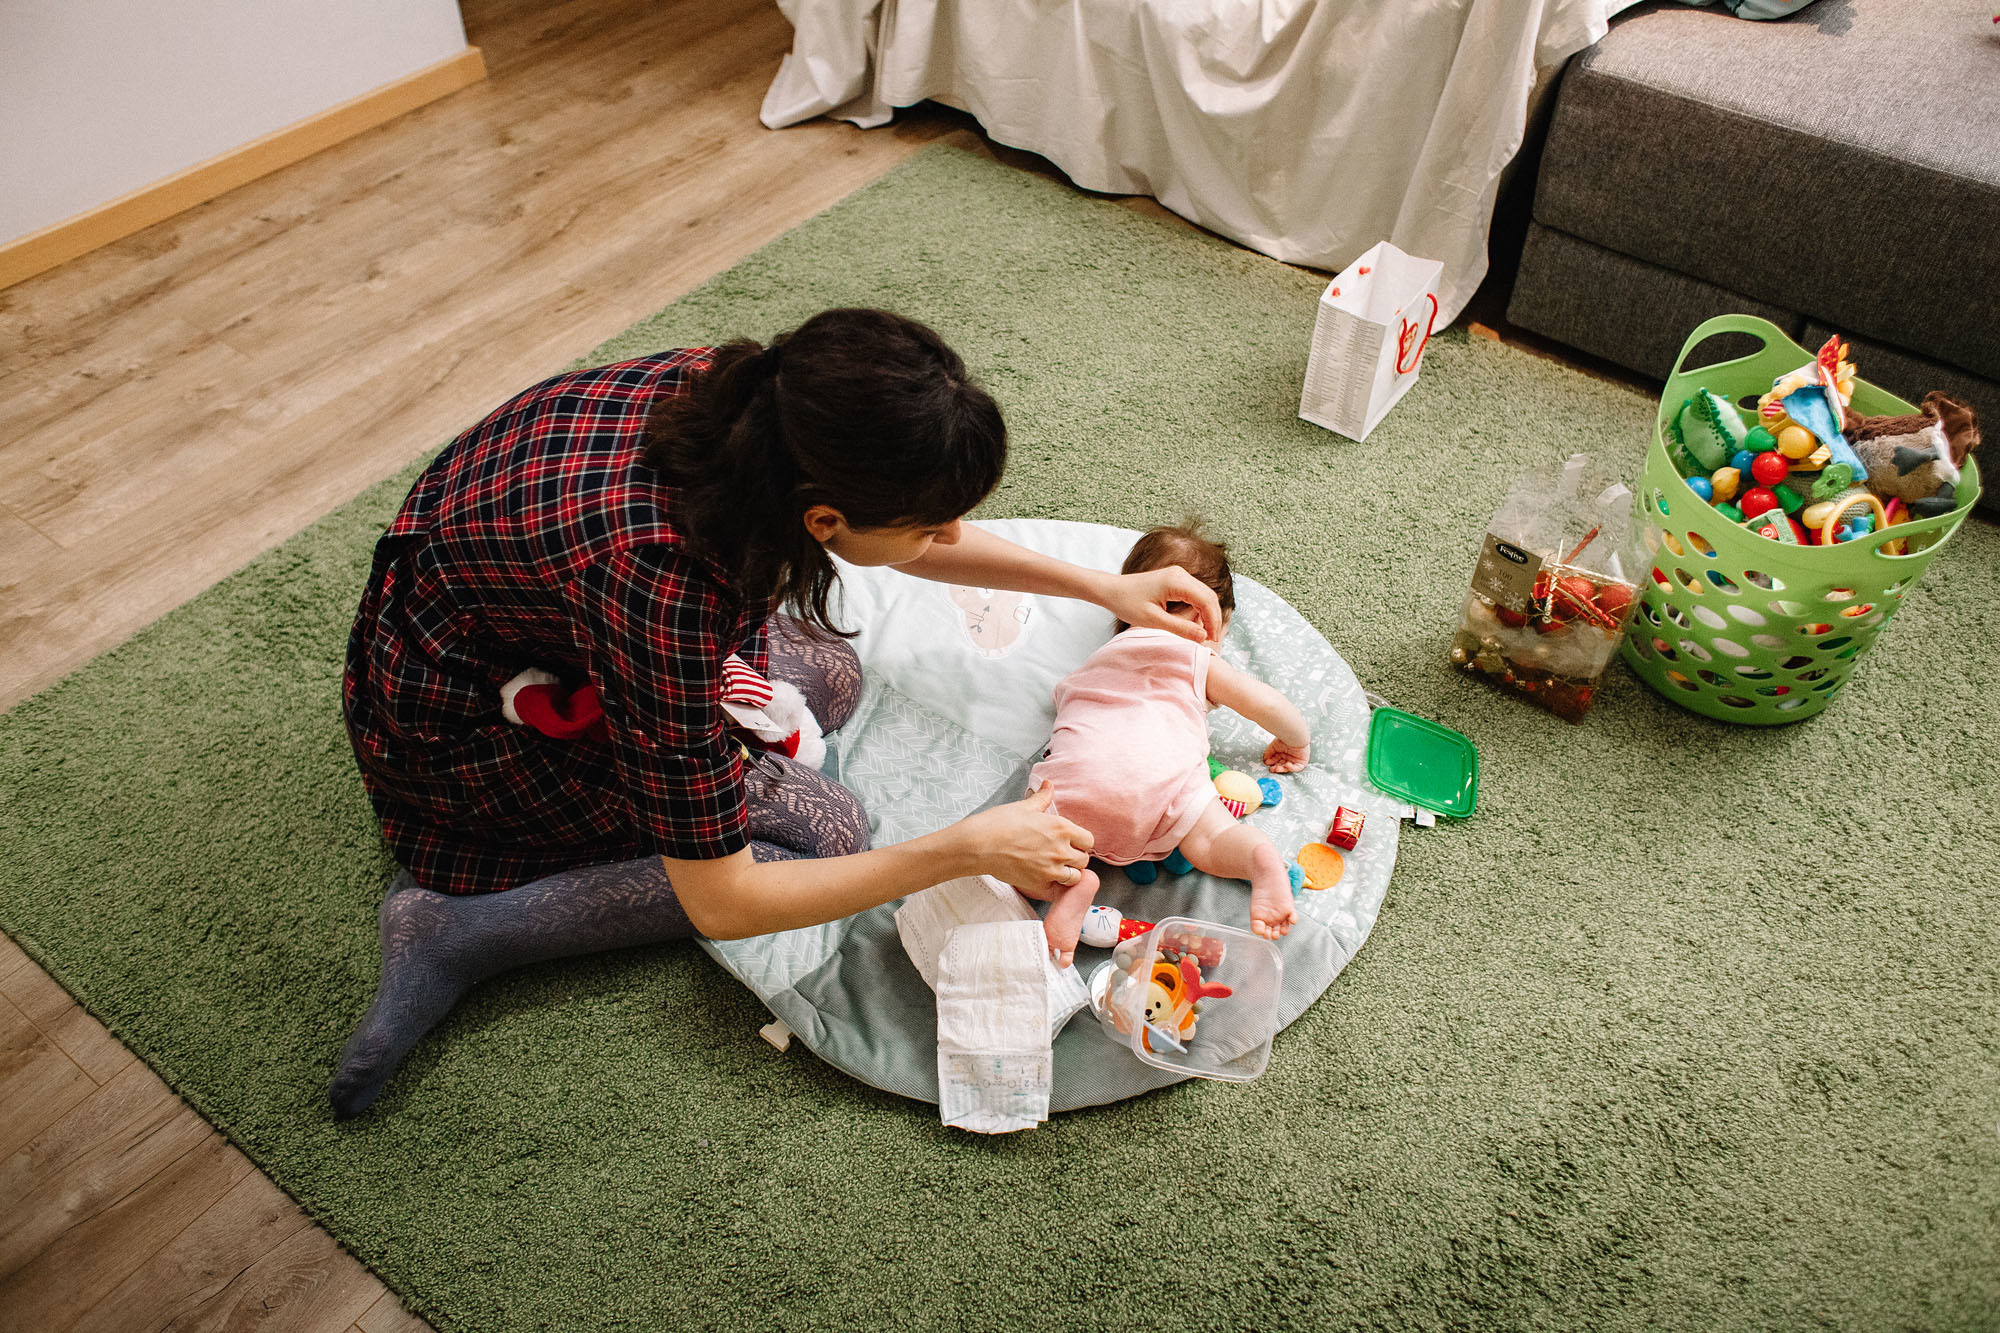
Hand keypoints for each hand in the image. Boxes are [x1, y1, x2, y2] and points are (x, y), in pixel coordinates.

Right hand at [952, 782, 1093, 899]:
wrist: (978, 845)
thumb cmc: (998, 824)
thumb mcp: (1024, 807)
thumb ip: (1042, 798)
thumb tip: (1048, 785)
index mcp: (1061, 828)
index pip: (1089, 840)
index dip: (1081, 841)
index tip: (1072, 841)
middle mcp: (1060, 849)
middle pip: (1084, 860)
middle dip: (1075, 857)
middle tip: (1062, 854)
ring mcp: (1051, 869)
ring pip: (1075, 877)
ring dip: (1068, 873)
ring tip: (1055, 867)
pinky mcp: (1039, 883)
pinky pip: (1057, 888)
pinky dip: (1053, 885)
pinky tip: (1044, 877)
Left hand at [1100, 567, 1221, 643]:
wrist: (1111, 590)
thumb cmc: (1127, 603)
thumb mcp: (1153, 620)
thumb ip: (1180, 628)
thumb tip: (1204, 637)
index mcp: (1176, 581)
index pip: (1207, 601)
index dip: (1213, 622)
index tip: (1212, 641)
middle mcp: (1181, 574)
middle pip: (1209, 596)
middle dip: (1213, 619)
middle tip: (1211, 640)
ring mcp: (1179, 575)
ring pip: (1204, 595)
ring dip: (1207, 614)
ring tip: (1204, 634)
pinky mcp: (1175, 579)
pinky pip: (1195, 594)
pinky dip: (1199, 609)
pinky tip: (1194, 624)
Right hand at [1264, 736, 1309, 773]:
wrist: (1294, 735)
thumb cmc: (1285, 738)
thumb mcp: (1273, 746)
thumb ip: (1268, 753)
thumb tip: (1265, 761)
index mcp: (1283, 752)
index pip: (1277, 760)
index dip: (1272, 762)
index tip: (1267, 763)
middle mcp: (1289, 756)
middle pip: (1282, 765)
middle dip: (1276, 768)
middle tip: (1271, 769)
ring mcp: (1295, 759)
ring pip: (1288, 768)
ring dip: (1282, 769)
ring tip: (1276, 768)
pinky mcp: (1302, 762)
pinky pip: (1297, 768)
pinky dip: (1291, 768)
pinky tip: (1287, 764)